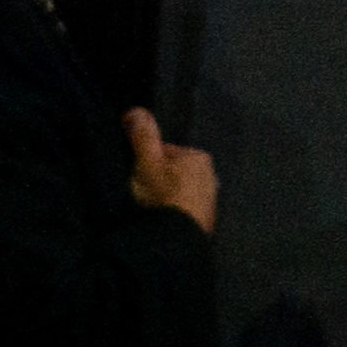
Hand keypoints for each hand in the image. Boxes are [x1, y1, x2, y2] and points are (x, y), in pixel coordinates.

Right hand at [118, 104, 217, 230]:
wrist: (177, 237)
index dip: (145, 162)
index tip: (135, 174)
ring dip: (165, 196)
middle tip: (141, 193)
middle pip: (172, 172)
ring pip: (178, 190)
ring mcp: (210, 198)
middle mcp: (211, 174)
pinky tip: (161, 218)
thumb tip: (136, 109)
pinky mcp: (206, 219)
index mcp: (199, 157)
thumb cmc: (162, 195)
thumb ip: (143, 136)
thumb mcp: (147, 162)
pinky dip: (173, 210)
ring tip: (149, 207)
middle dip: (157, 179)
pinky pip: (183, 208)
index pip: (164, 152)